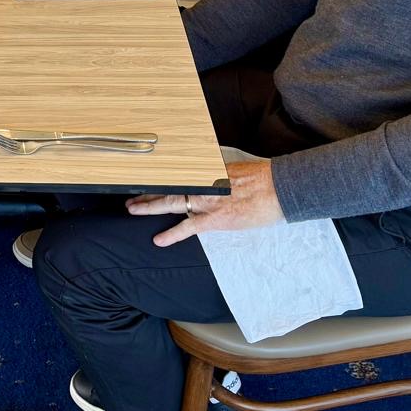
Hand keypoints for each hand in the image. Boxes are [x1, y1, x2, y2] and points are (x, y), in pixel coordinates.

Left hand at [126, 160, 283, 245]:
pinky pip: (188, 228)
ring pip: (171, 203)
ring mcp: (207, 201)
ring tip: (133, 209)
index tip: (147, 180)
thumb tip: (210, 170)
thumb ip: (218, 171)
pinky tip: (159, 240)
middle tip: (131, 196)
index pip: (178, 175)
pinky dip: (172, 234)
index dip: (161, 179)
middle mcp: (203, 184)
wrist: (279, 189)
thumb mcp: (235, 169)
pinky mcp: (215, 219)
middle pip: (169, 187)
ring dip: (150, 206)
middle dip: (148, 192)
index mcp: (207, 172)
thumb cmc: (262, 179)